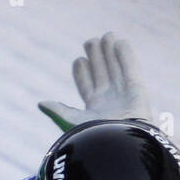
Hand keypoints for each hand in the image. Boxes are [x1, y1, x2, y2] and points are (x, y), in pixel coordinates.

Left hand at [38, 32, 152, 131]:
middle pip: (102, 74)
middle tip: (90, 41)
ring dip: (110, 53)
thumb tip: (40, 104)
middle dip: (96, 57)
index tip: (79, 60)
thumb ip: (58, 111)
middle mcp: (109, 102)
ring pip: (116, 69)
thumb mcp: (72, 122)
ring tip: (106, 36)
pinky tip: (120, 42)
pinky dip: (127, 56)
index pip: (87, 86)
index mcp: (93, 110)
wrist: (121, 143)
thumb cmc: (95, 136)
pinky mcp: (139, 91)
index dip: (83, 73)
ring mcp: (124, 96)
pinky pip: (132, 69)